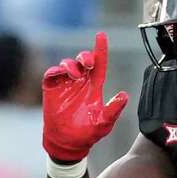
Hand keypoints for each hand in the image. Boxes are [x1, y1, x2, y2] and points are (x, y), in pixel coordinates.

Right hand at [42, 31, 129, 162]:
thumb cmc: (88, 132)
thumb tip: (125, 95)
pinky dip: (56, 70)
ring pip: (67, 64)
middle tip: (88, 63)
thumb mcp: (104, 122)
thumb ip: (114, 109)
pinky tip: (61, 74)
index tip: (102, 36)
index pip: (99, 65)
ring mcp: (65, 84)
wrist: (69, 142)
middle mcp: (80, 82)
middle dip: (85, 56)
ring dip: (72, 65)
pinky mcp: (52, 88)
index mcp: (94, 87)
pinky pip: (52, 73)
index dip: (100, 50)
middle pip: (83, 61)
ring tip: (76, 75)